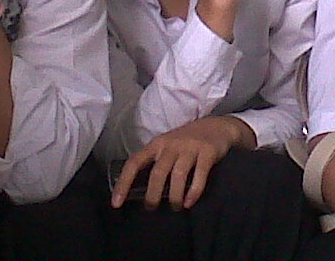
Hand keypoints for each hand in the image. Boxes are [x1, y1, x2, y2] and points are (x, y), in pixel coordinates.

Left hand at [110, 116, 249, 209]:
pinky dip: (194, 192)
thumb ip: (157, 163)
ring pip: (177, 176)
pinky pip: (199, 176)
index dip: (124, 183)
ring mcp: (190, 148)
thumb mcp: (168, 147)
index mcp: (157, 144)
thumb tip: (141, 192)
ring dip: (174, 197)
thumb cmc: (187, 142)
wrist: (218, 127)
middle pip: (157, 173)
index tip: (116, 203)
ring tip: (175, 207)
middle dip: (152, 195)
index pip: (134, 163)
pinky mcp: (207, 152)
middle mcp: (171, 145)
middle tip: (152, 208)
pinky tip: (190, 203)